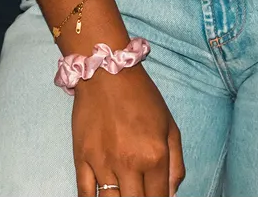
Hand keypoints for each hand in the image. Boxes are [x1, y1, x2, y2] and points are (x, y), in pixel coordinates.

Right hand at [71, 64, 184, 196]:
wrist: (106, 72)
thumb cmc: (142, 97)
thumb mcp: (170, 128)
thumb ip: (176, 166)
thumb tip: (170, 195)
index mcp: (154, 157)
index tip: (156, 196)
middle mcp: (128, 164)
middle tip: (140, 192)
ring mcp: (102, 163)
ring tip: (124, 193)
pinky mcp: (81, 159)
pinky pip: (85, 194)